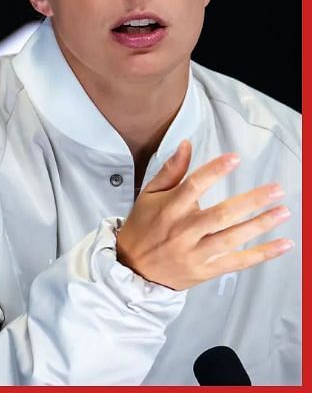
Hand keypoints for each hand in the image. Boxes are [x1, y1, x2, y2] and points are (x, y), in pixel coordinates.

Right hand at [116, 140, 292, 290]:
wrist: (132, 268)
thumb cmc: (142, 228)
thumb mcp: (148, 195)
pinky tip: (282, 244)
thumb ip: (170, 171)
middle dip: (251, 201)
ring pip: (232, 238)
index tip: (235, 159)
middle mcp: (182, 231)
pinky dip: (261, 254)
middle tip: (276, 190)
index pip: (193, 186)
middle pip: (220, 214)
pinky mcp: (205, 270)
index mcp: (168, 209)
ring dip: (260, 225)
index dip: (214, 171)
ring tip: (283, 211)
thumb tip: (186, 146)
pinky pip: (237, 262)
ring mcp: (194, 252)